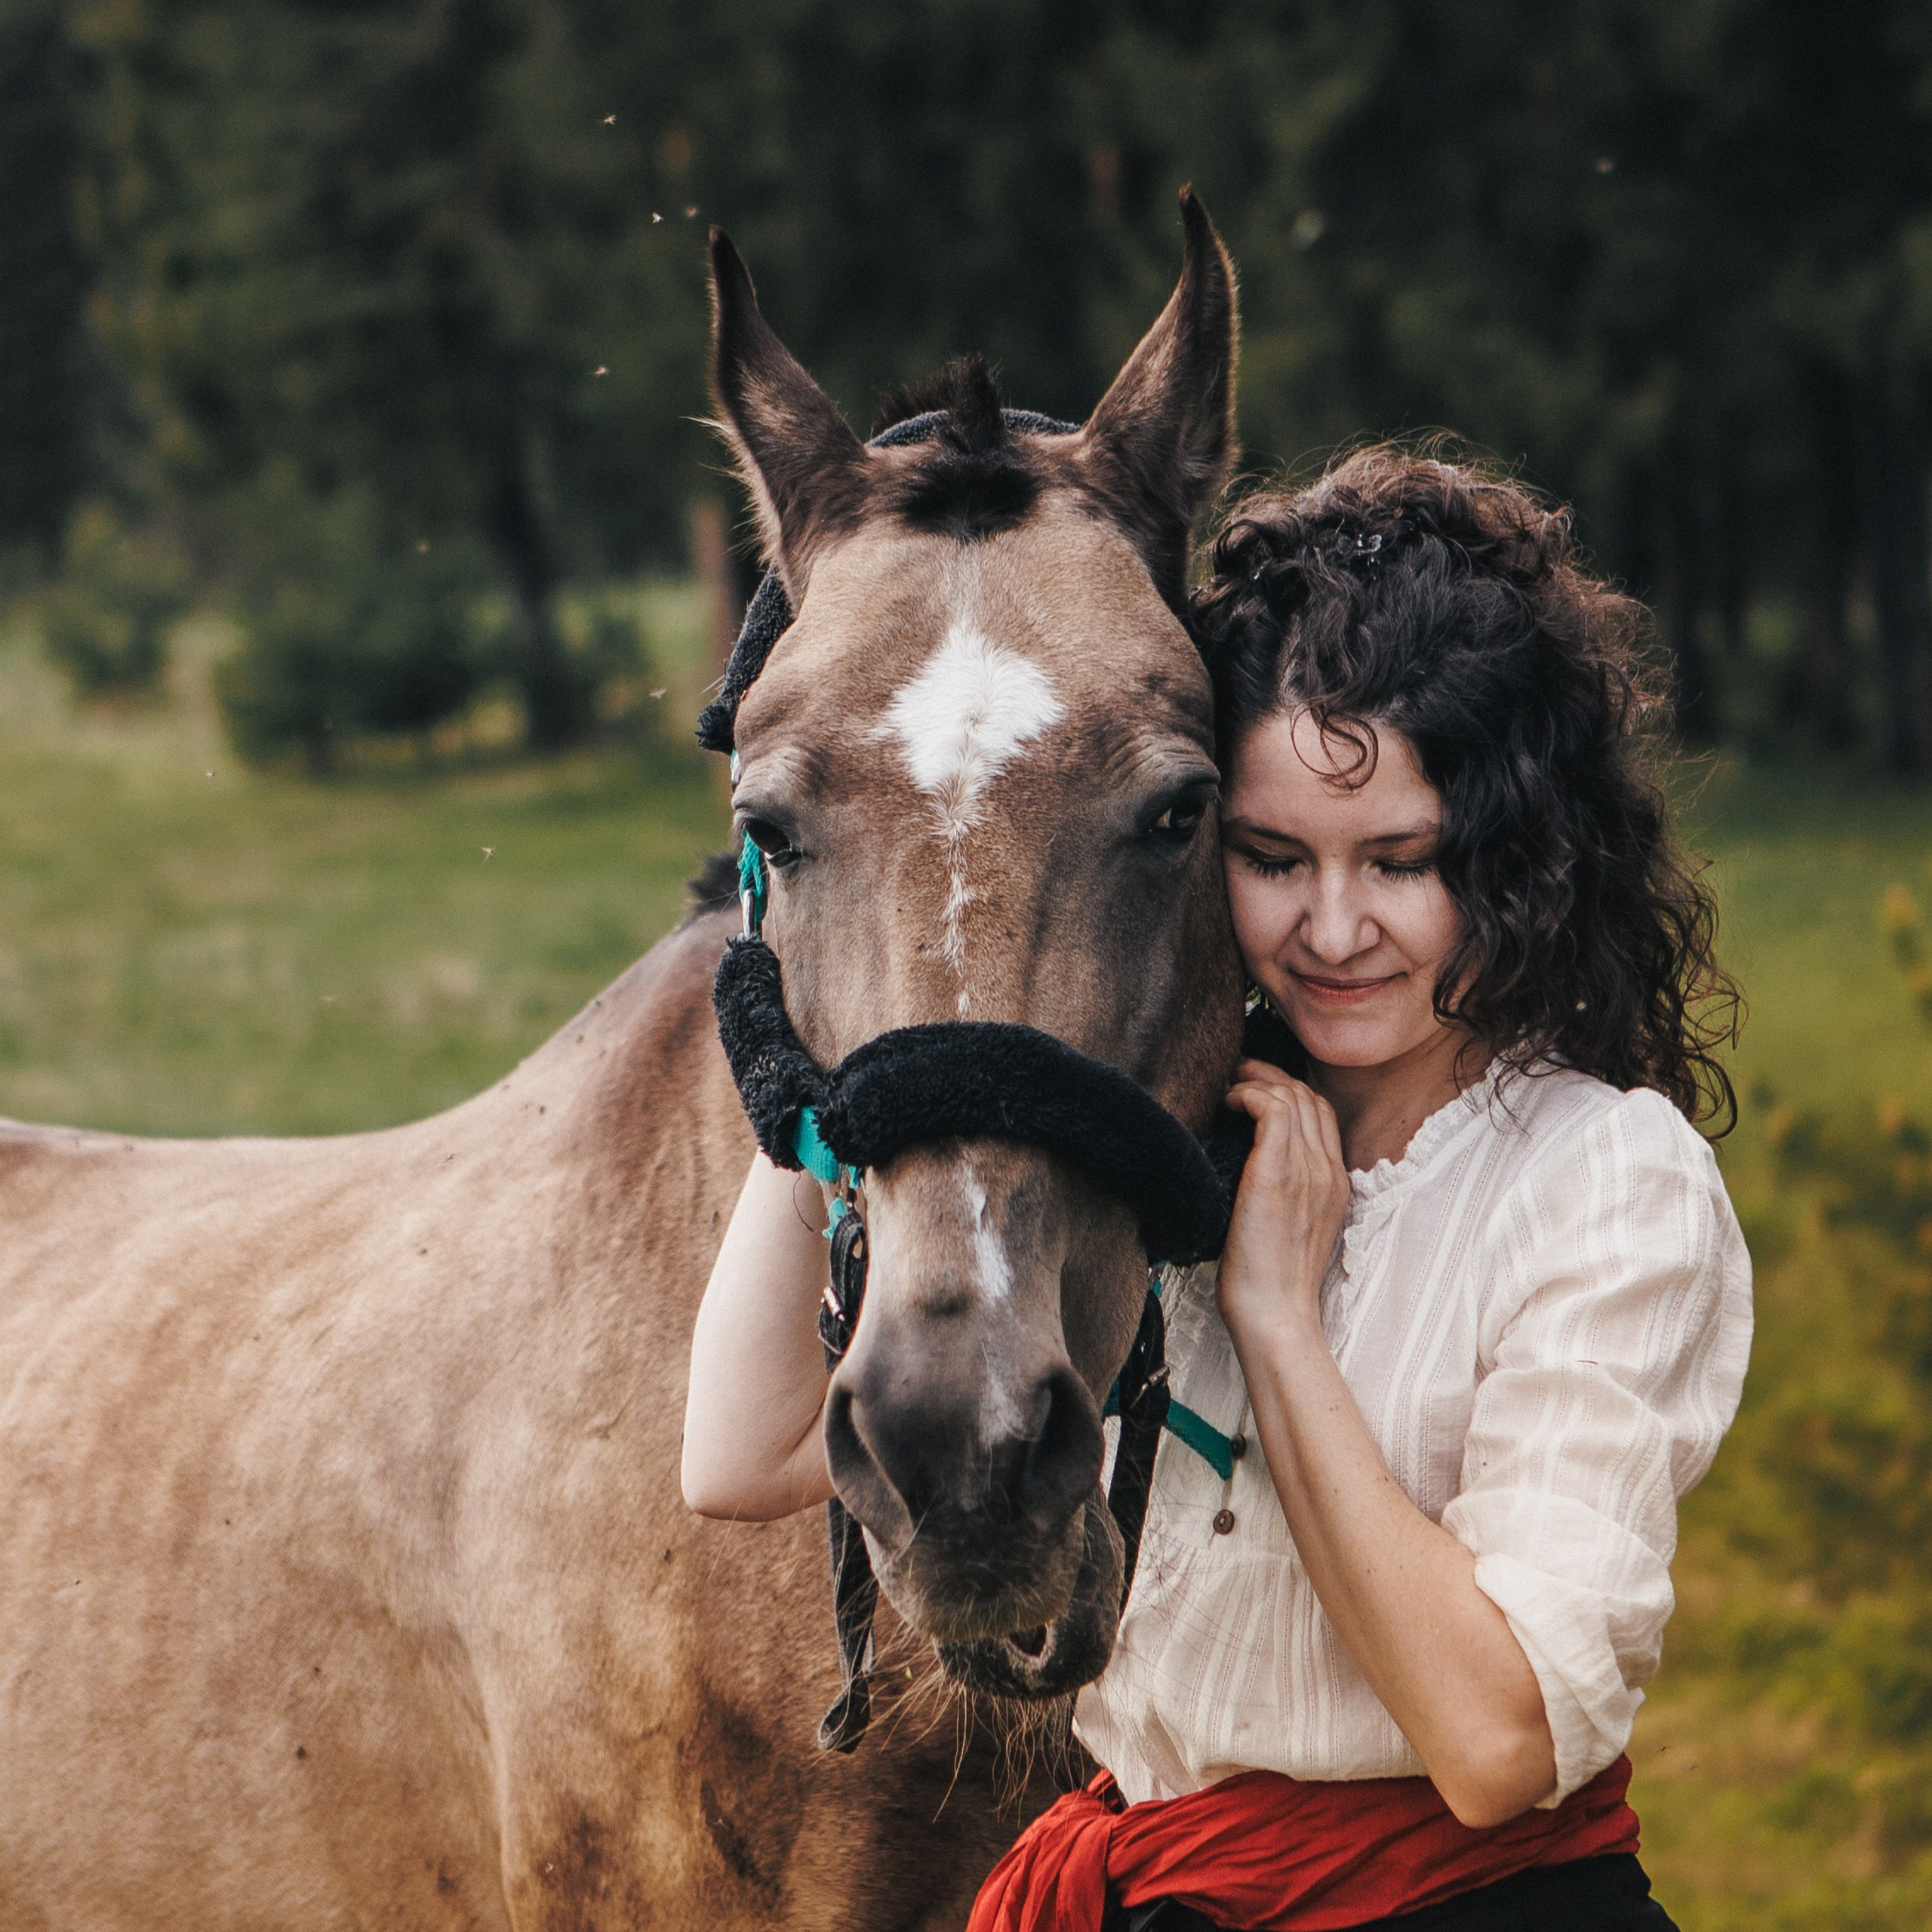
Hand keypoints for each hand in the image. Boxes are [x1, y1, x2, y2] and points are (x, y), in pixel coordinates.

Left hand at [1218, 1060, 1350, 1347]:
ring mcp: (1307, 1170)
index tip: (1258, 1088)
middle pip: (1309, 1097)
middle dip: (1272, 1075)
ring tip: (1229, 1084)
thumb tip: (1249, 1168)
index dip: (1290, 1091)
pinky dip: (1248, 1094)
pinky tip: (1228, 1103)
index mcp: (1335, 1184)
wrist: (1275, 1315)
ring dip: (1256, 1080)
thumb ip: (1284, 1194)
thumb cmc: (1269, 1282)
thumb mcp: (1288, 1229)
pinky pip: (1272, 1107)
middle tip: (1238, 1073)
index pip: (1322, 1115)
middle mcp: (1327, 1171)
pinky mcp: (1277, 1173)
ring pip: (1293, 1094)